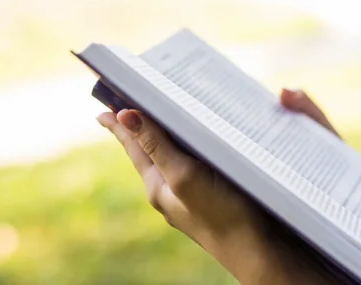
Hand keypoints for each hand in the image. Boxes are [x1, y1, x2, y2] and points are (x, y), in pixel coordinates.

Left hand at [96, 88, 342, 283]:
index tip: (103, 110)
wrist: (257, 251)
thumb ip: (156, 145)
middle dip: (142, 129)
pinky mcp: (216, 194)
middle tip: (129, 108)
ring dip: (169, 137)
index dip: (119, 126)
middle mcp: (172, 190)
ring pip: (176, 158)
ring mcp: (194, 194)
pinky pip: (198, 165)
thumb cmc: (221, 214)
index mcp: (158, 186)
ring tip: (163, 120)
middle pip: (152, 152)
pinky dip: (194, 149)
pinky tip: (205, 145)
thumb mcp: (183, 175)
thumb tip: (125, 116)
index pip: (133, 147)